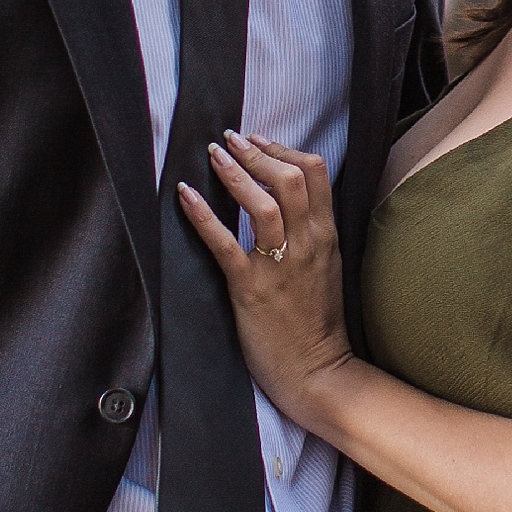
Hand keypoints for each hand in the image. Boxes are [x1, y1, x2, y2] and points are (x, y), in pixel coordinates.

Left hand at [178, 132, 353, 430]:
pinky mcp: (252, 288)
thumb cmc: (316, 324)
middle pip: (289, 178)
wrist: (318, 372)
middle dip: (256, 152)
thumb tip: (286, 205)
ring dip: (235, 174)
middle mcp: (307, 244)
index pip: (315, 173)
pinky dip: (203, 215)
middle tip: (229, 139)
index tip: (257, 140)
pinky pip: (225, 243)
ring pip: (263, 204)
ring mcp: (281, 266)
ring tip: (213, 156)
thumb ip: (311, 234)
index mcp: (326, 237)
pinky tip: (186, 196)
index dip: (283, 149)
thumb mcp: (326, 268)